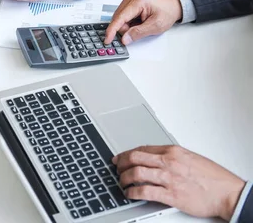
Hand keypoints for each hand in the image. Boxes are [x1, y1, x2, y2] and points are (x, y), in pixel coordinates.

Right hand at [104, 0, 182, 44]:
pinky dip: (128, 23)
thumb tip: (125, 39)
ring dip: (127, 27)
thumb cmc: (167, 12)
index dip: (112, 30)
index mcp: (137, 2)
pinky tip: (137, 22)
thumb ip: (139, 33)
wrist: (173, 4)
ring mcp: (128, 1)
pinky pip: (122, 18)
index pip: (119, 18)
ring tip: (140, 25)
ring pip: (119, 20)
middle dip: (125, 29)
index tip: (107, 40)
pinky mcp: (128, 5)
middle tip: (139, 30)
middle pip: (118, 20)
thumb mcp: (156, 26)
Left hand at [113, 145, 245, 220]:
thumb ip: (172, 157)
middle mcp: (169, 162)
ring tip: (121, 182)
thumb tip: (154, 158)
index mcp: (173, 151)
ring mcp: (169, 178)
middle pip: (135, 158)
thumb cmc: (213, 178)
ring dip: (124, 178)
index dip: (127, 153)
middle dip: (121, 163)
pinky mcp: (171, 195)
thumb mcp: (190, 158)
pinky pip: (145, 191)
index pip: (143, 149)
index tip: (120, 157)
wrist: (227, 193)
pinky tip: (130, 193)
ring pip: (136, 173)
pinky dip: (133, 192)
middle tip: (116, 168)